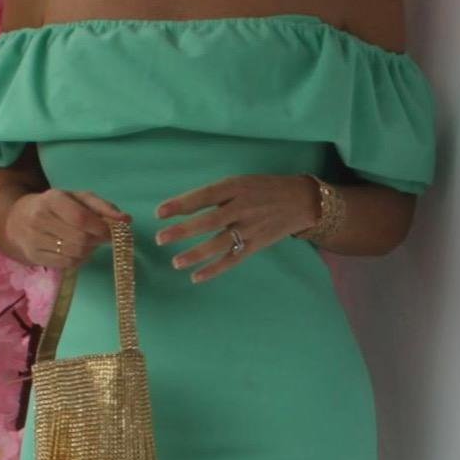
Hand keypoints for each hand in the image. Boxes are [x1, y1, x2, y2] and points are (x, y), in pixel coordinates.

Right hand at [5, 188, 128, 270]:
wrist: (17, 220)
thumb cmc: (55, 207)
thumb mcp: (77, 198)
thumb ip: (102, 207)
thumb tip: (126, 220)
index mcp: (52, 200)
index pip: (80, 218)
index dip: (101, 228)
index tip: (112, 232)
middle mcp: (40, 219)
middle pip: (80, 239)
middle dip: (96, 241)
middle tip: (100, 237)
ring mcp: (35, 240)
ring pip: (75, 254)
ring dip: (89, 251)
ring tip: (88, 242)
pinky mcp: (35, 257)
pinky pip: (67, 264)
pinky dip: (79, 259)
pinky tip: (77, 250)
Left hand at [154, 174, 317, 283]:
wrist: (300, 201)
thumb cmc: (263, 189)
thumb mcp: (241, 182)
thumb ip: (217, 194)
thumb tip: (184, 208)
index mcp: (236, 187)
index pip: (204, 196)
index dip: (181, 204)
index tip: (159, 213)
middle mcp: (242, 207)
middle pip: (208, 221)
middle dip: (182, 231)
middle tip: (160, 239)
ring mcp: (250, 228)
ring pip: (219, 243)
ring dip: (195, 254)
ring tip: (175, 262)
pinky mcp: (256, 244)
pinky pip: (232, 259)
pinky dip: (214, 269)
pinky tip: (196, 277)